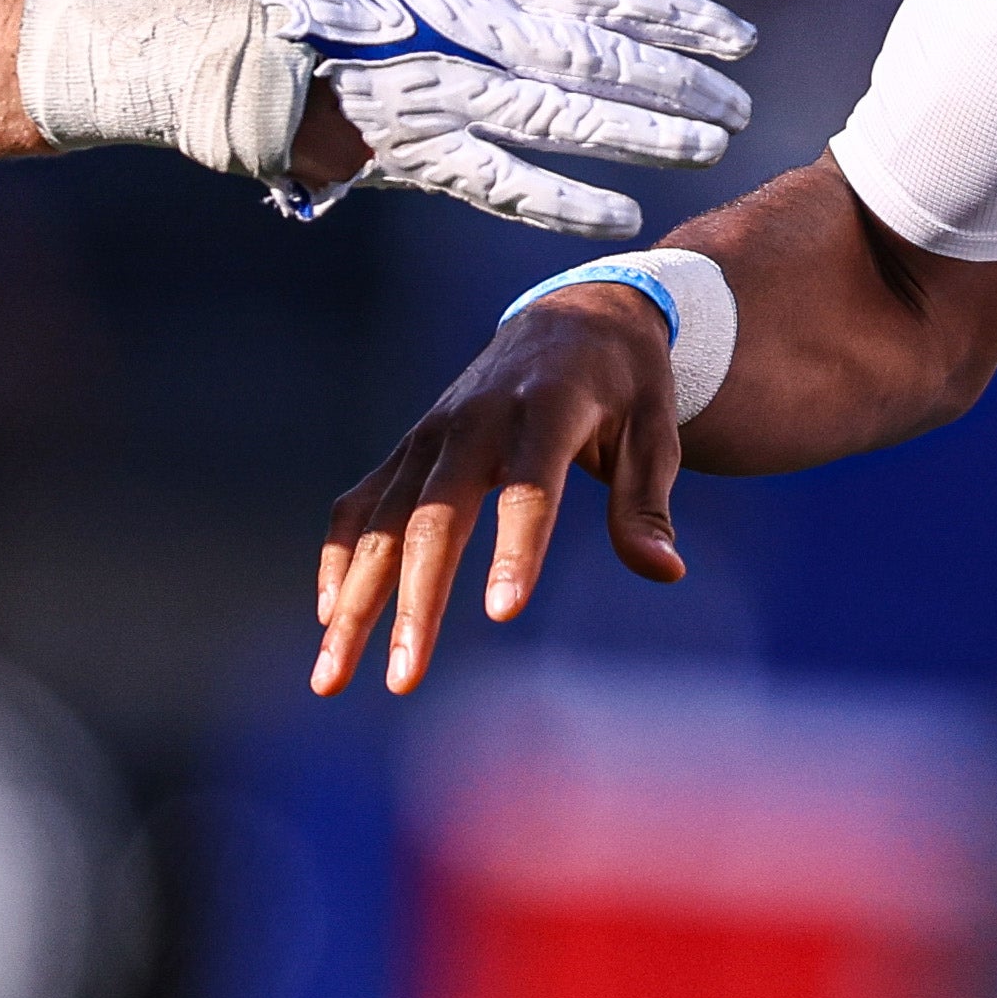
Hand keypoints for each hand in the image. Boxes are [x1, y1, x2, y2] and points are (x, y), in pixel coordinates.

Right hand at [274, 0, 755, 239]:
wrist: (252, 33)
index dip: (679, 15)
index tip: (740, 36)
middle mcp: (483, 31)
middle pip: (601, 56)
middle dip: (678, 81)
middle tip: (742, 106)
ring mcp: (453, 92)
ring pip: (564, 115)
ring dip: (641, 135)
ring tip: (708, 149)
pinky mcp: (420, 151)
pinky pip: (502, 182)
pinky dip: (562, 202)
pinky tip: (622, 216)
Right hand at [314, 285, 687, 695]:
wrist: (572, 317)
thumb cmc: (624, 383)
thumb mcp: (655, 428)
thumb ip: (647, 501)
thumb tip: (666, 572)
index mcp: (547, 409)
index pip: (530, 487)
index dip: (517, 549)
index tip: (504, 614)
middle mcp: (475, 420)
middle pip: (436, 518)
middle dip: (417, 602)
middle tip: (404, 680)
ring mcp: (432, 434)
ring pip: (382, 524)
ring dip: (355, 602)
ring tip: (331, 677)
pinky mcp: (410, 447)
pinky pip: (360, 505)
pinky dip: (339, 558)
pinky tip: (330, 619)